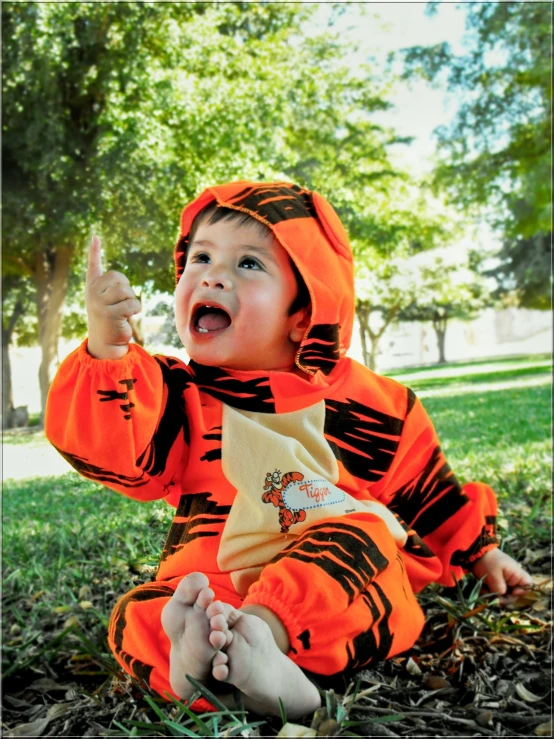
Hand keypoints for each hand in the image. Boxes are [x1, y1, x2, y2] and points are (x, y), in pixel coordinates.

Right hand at [85, 236, 141, 359]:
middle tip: (121, 304)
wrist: (105, 344)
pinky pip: (131, 304)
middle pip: (119, 278)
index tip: (95, 237)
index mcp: (92, 288)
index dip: (94, 252)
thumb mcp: (108, 302)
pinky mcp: (109, 313)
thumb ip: (112, 288)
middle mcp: (92, 293)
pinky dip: (135, 310)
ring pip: (126, 291)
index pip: (93, 266)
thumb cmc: (110, 321)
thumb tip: (120, 281)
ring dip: (131, 301)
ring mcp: (99, 303)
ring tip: (124, 312)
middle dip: (127, 290)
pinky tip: (127, 318)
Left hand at [472, 548, 531, 603]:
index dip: (522, 591)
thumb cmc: (487, 562)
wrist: (474, 552)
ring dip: (495, 595)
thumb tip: (501, 597)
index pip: (528, 584)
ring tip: (485, 591)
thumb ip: (500, 589)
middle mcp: (512, 577)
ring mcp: (504, 579)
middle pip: (515, 593)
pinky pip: (496, 591)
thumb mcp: (494, 576)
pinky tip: (483, 589)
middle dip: (504, 597)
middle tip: (495, 599)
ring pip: (504, 593)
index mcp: (516, 573)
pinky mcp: (496, 580)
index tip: (512, 592)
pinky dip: (490, 592)